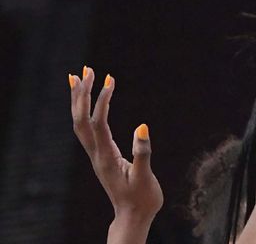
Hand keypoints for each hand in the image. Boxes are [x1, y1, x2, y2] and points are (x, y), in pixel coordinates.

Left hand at [70, 68, 162, 224]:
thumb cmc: (142, 198)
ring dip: (79, 99)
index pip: (98, 123)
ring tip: (80, 76)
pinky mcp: (100, 155)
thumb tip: (143, 127)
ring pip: (79, 123)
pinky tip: (89, 101)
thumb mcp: (145, 178)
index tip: (110, 79)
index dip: (102, 101)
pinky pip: (86, 128)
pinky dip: (85, 110)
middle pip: (80, 120)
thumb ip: (143, 153)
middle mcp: (96, 154)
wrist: (132, 217)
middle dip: (82, 94)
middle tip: (89, 69)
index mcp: (106, 158)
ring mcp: (96, 155)